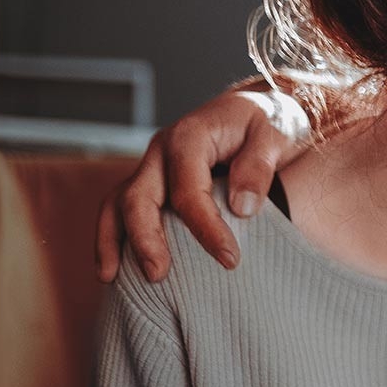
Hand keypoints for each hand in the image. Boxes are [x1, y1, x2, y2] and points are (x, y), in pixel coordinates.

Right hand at [97, 89, 309, 282]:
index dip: (205, 227)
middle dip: (145, 238)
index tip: (230, 259)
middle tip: (158, 275)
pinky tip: (111, 271)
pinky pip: (120, 210)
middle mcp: (161, 152)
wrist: (255, 108)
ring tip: (112, 278)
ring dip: (113, 241)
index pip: (188, 189)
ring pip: (118, 204)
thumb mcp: (275, 133)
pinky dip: (112, 238)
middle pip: (139, 197)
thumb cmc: (266, 122)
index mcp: (190, 136)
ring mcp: (151, 168)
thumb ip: (259, 167)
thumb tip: (241, 208)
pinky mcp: (152, 184)